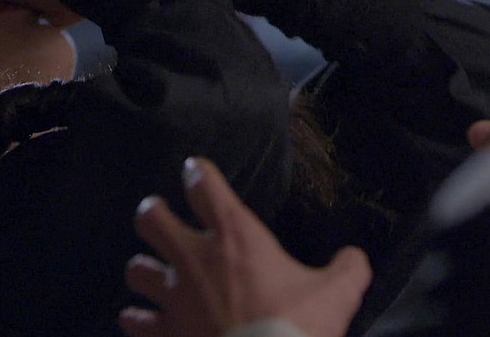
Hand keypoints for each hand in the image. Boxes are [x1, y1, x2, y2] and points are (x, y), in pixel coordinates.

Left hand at [120, 158, 371, 336]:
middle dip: (154, 212)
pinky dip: (138, 318)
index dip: (197, 172)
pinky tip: (142, 319)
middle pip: (152, 218)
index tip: (194, 169)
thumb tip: (354, 258)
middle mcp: (195, 259)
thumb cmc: (296, 329)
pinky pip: (134, 320)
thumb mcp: (337, 294)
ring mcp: (173, 298)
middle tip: (160, 214)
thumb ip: (348, 268)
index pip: (205, 187)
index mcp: (236, 237)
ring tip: (152, 270)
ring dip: (145, 268)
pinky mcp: (162, 334)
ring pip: (137, 269)